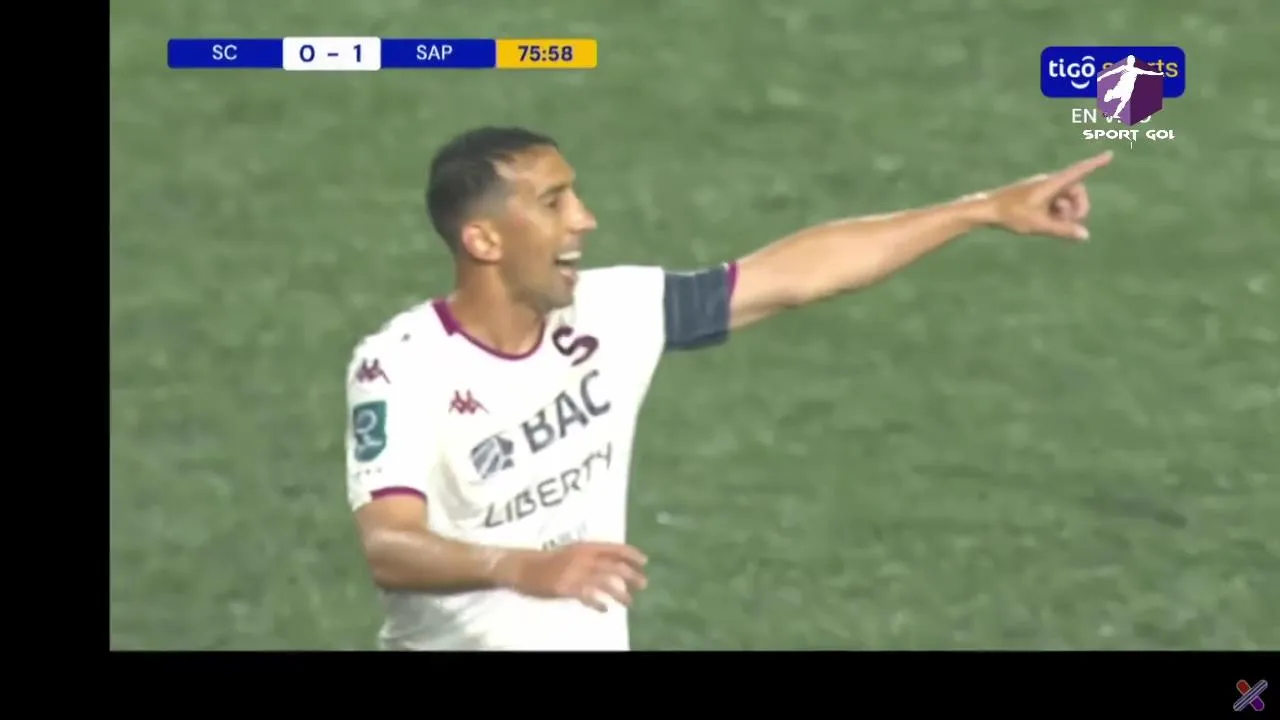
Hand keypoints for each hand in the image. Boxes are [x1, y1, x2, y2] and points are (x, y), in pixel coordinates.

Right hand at [494, 542, 648, 611]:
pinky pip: (587, 596)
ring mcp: (574, 573)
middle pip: (614, 566)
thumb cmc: (548, 560)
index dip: (630, 553)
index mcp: (584, 547)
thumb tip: (612, 565)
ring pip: (604, 582)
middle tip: (644, 584)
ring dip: (620, 593)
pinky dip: (598, 603)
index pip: (613, 548)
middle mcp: (583, 558)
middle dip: (631, 575)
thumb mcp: (572, 552)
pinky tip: (604, 609)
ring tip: (629, 603)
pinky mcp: (566, 587)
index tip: (644, 561)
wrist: (523, 566)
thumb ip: (590, 557)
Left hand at [981, 151, 1113, 241]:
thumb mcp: (1039, 225)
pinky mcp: (1036, 195)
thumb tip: (1085, 235)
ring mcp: (1042, 189)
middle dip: (1079, 207)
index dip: (1095, 164)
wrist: (986, 209)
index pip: (1078, 172)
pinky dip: (1056, 212)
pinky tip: (1046, 223)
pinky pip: (1055, 202)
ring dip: (1066, 212)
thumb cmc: (1011, 215)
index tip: (1110, 154)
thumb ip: (1063, 230)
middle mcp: (1048, 183)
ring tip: (1052, 225)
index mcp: (1051, 184)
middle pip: (1076, 191)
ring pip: (1065, 199)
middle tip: (1073, 224)